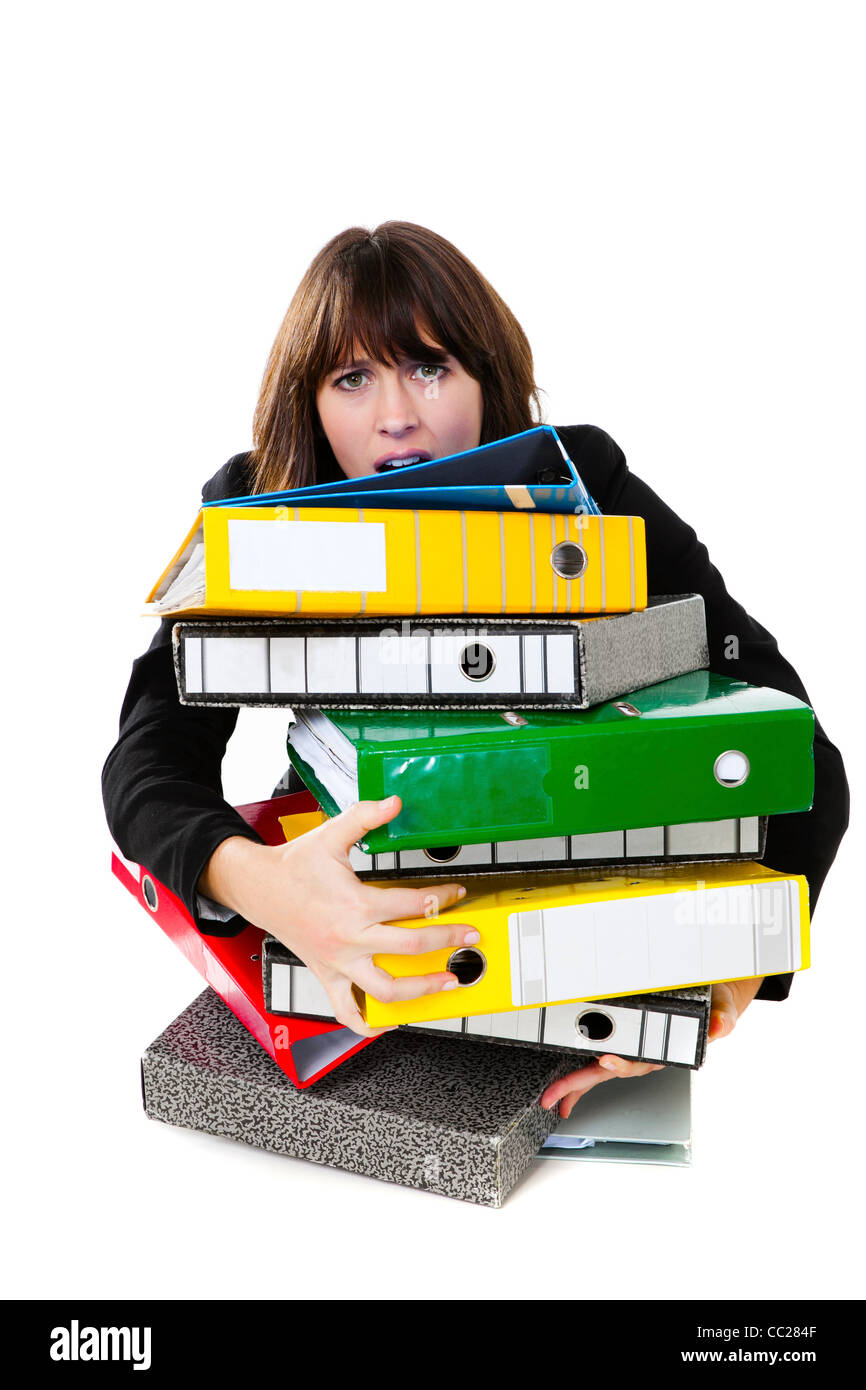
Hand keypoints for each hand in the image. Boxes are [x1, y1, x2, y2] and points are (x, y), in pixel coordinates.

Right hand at [199, 795, 477, 1037]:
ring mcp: (338, 962)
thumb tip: (393, 803)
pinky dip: (368, 1023)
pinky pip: (347, 1011)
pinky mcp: (327, 976)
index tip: (458, 893)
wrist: (259, 888)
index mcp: (355, 904)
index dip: (442, 898)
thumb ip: (365, 817)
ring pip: (385, 990)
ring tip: (447, 982)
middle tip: (470, 937)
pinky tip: (389, 1022)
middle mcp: (349, 939)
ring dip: (421, 990)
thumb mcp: (331, 834)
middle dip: (447, 941)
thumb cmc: (294, 865)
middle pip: (410, 947)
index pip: (412, 904)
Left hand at [540, 976, 765, 1118]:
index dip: (623, 1063)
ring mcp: (633, 1052)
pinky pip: (601, 1060)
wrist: (711, 1003)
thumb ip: (722, 1019)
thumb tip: (720, 1025)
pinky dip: (583, 1073)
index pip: (640, 1060)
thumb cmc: (712, 1008)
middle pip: (610, 1071)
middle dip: (581, 1084)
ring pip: (600, 1070)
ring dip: (577, 1084)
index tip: (606, 1059)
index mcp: (664, 1051)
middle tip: (557, 1097)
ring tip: (556, 1098)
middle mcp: (645, 1056)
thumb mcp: (722, 1009)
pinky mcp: (624, 1043)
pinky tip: (568, 1090)